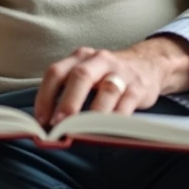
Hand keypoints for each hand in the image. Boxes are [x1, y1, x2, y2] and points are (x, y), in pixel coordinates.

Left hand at [33, 36, 188, 126]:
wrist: (148, 63)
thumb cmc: (107, 75)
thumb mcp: (87, 73)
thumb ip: (68, 91)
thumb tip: (48, 123)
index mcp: (80, 57)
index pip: (56, 72)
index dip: (45, 96)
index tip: (40, 120)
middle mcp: (99, 60)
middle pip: (80, 76)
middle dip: (68, 102)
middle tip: (59, 125)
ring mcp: (120, 72)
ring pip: (107, 89)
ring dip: (93, 112)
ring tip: (83, 131)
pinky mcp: (139, 86)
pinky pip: (127, 103)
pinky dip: (117, 118)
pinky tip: (108, 131)